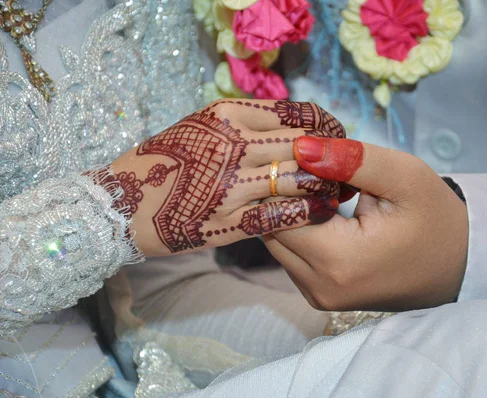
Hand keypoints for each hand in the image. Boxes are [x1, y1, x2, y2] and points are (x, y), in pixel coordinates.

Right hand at [108, 100, 344, 255]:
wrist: (121, 203)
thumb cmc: (167, 161)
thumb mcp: (203, 125)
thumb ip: (249, 122)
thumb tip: (299, 128)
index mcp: (227, 114)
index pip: (298, 114)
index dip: (327, 127)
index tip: (336, 138)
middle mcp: (231, 145)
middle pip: (305, 145)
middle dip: (333, 158)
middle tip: (345, 169)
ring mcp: (229, 185)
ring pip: (298, 180)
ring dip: (325, 187)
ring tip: (336, 193)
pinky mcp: (227, 222)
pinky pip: (280, 217)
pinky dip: (306, 214)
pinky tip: (319, 214)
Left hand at [264, 137, 467, 311]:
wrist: (459, 266)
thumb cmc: (436, 219)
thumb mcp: (404, 177)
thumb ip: (351, 160)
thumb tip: (300, 147)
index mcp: (338, 260)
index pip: (278, 211)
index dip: (285, 178)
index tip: (306, 154)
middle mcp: (319, 286)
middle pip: (271, 228)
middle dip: (284, 194)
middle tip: (312, 167)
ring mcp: (317, 295)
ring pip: (277, 242)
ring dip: (290, 212)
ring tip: (321, 188)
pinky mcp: (320, 295)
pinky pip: (290, 255)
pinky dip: (299, 230)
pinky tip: (323, 211)